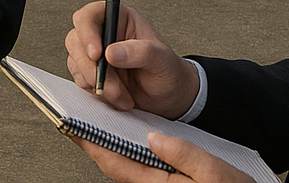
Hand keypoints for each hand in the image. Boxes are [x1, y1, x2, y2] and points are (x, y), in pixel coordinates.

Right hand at [65, 2, 198, 117]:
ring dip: (97, 83)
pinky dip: (96, 92)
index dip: (87, 32)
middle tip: (111, 84)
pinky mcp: (91, 73)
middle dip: (92, 67)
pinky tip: (118, 96)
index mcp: (119, 19)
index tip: (97, 54)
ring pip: (76, 62)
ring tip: (123, 95)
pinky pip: (80, 80)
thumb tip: (111, 53)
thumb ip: (140, 52)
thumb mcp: (162, 59)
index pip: (90, 16)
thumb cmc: (168, 71)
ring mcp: (95, 54)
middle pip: (76, 40)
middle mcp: (103, 33)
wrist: (170, 98)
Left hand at [74, 132, 254, 182]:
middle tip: (76, 115)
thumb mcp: (216, 172)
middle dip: (93, 140)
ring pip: (123, 164)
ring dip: (108, 143)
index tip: (72, 123)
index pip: (114, 162)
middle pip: (113, 162)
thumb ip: (184, 154)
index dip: (91, 142)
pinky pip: (136, 165)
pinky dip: (126, 148)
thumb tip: (154, 137)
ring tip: (95, 119)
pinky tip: (125, 134)